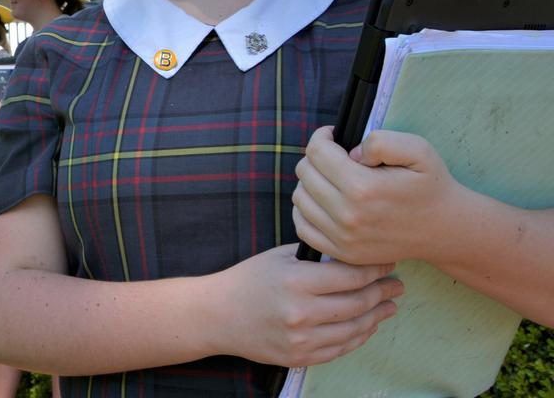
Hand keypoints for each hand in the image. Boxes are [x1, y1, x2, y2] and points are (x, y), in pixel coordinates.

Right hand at [215, 244, 402, 366]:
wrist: (217, 315)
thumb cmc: (248, 280)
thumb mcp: (278, 257)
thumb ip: (316, 258)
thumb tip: (356, 256)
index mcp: (296, 280)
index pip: (351, 276)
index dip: (376, 269)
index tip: (388, 262)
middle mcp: (301, 312)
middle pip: (358, 302)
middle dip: (383, 292)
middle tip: (396, 285)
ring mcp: (302, 339)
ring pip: (355, 328)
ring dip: (377, 316)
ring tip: (389, 306)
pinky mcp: (301, 357)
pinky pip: (341, 348)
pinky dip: (359, 336)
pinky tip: (367, 325)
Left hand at [293, 127, 460, 265]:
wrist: (444, 229)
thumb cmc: (430, 186)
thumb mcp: (418, 150)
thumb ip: (380, 141)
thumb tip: (349, 153)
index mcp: (362, 187)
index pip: (316, 152)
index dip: (322, 137)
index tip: (333, 136)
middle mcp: (347, 215)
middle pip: (305, 172)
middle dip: (316, 157)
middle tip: (335, 157)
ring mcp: (342, 237)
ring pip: (300, 197)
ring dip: (311, 182)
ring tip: (333, 178)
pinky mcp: (341, 252)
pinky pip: (302, 226)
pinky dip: (307, 210)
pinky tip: (324, 200)